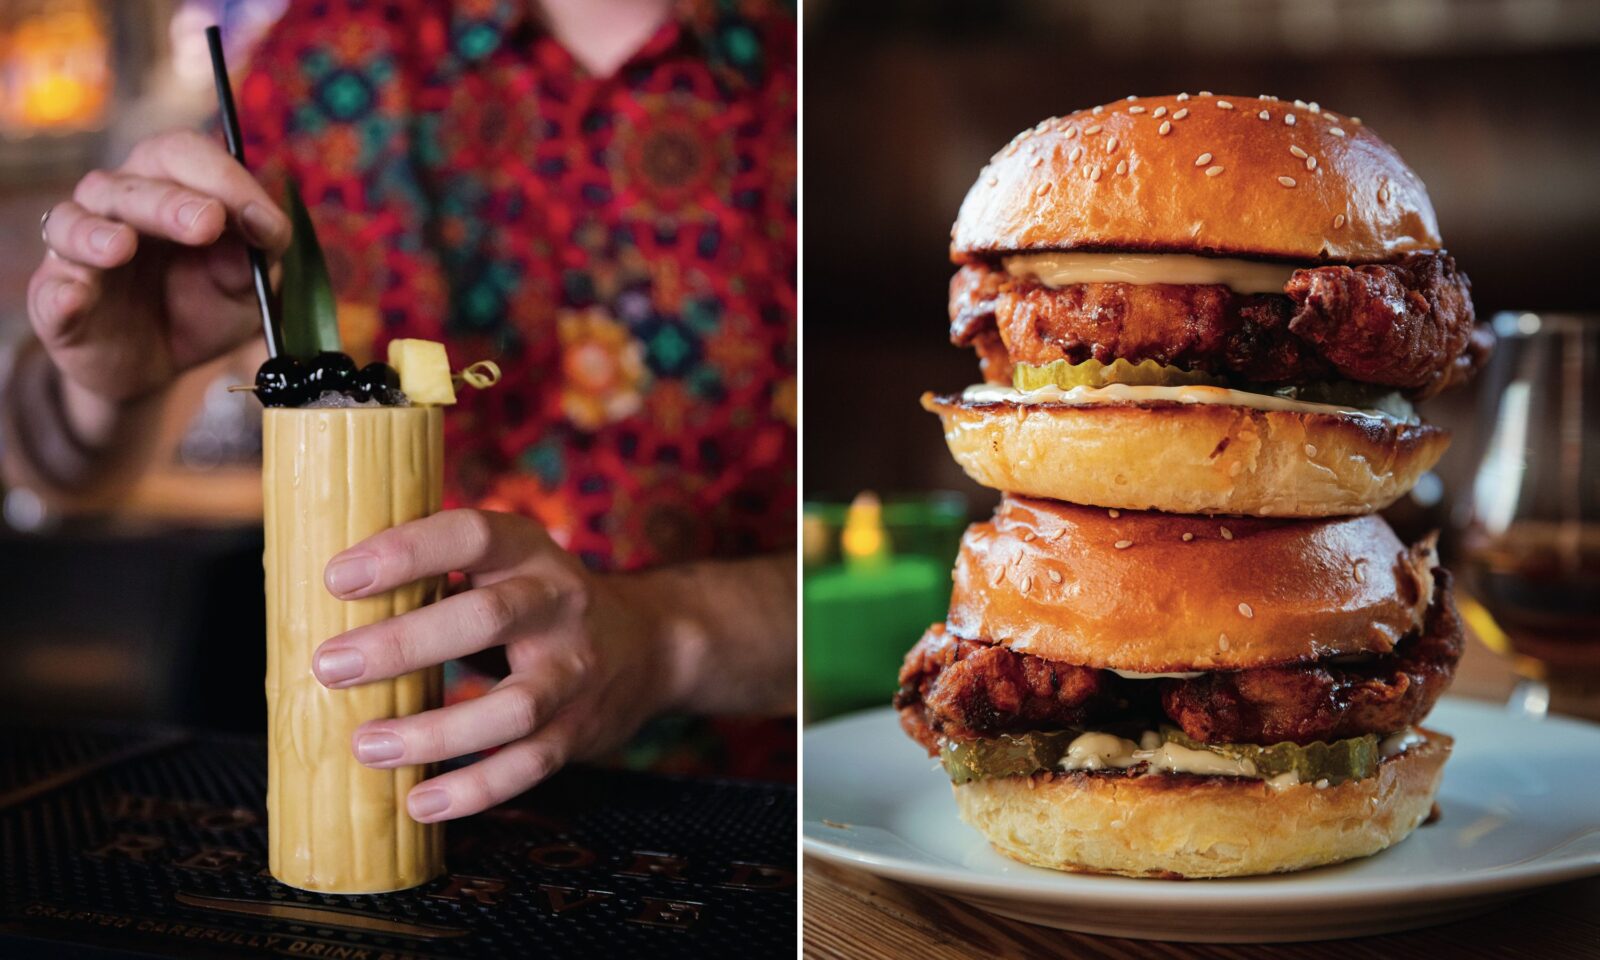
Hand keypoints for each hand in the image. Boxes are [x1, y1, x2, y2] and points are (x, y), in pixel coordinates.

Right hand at [27, 130, 290, 410]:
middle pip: (132, 184)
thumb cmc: (203, 307)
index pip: (183, 156)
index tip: (261, 219)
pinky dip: (62, 293)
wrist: (160, 365)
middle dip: (170, 202)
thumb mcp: (246, 287)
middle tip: (206, 225)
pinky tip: (76, 297)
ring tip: (122, 247)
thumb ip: (259, 256)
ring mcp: (78, 252)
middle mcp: (116, 207)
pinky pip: (51, 290)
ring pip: (74, 222)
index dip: (223, 178)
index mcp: (167, 189)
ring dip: (98, 233)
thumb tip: (267, 226)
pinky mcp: (56, 298)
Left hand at [311, 509, 679, 822]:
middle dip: (405, 644)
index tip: (338, 576)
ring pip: (513, 706)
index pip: (471, 533)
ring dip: (435, 731)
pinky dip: (474, 788)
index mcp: (527, 551)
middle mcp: (558, 604)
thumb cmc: (537, 603)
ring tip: (367, 745)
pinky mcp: (579, 729)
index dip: (406, 551)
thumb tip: (311, 603)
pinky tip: (420, 801)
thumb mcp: (502, 567)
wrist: (650, 645)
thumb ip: (435, 575)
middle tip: (332, 665)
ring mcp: (574, 670)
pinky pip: (529, 765)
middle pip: (487, 619)